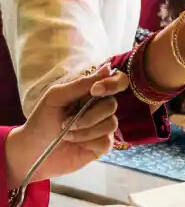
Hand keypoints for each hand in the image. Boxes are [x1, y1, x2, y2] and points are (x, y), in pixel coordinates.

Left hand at [5, 65, 128, 185]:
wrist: (32, 151)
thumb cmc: (41, 121)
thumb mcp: (56, 97)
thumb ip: (81, 83)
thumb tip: (108, 67)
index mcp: (92, 93)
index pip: (117, 82)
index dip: (114, 83)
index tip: (95, 90)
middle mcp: (100, 108)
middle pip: (112, 105)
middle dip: (88, 116)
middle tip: (66, 122)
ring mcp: (103, 127)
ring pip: (110, 124)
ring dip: (85, 130)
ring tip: (67, 134)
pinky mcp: (102, 145)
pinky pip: (106, 140)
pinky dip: (87, 142)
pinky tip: (75, 144)